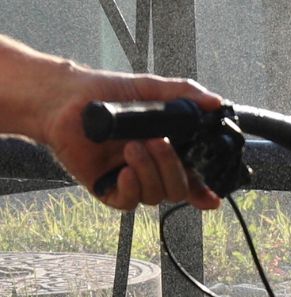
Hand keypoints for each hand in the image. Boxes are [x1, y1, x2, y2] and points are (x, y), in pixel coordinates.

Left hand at [39, 66, 223, 210]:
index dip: (205, 192)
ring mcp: (130, 181)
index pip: (193, 180)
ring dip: (149, 171)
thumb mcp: (149, 89)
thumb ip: (183, 94)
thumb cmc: (103, 93)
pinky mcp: (107, 189)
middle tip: (156, 142)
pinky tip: (125, 170)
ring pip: (156, 195)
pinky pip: (129, 202)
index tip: (212, 197)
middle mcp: (151, 170)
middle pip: (178, 190)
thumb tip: (214, 101)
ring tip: (131, 146)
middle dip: (173, 170)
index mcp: (166, 152)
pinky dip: (132, 188)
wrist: (65, 99)